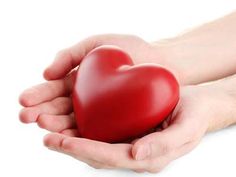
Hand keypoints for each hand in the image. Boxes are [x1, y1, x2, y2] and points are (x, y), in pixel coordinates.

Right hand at [19, 34, 168, 128]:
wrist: (162, 62)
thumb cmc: (132, 49)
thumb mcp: (96, 43)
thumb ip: (70, 54)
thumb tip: (46, 73)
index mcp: (80, 80)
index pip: (54, 90)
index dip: (38, 95)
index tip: (24, 100)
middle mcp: (87, 98)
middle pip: (60, 109)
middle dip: (41, 113)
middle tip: (26, 117)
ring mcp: (99, 112)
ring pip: (73, 122)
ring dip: (56, 125)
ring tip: (42, 124)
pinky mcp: (113, 124)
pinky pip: (94, 131)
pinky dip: (79, 135)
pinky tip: (66, 137)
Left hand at [35, 82, 234, 172]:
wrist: (198, 105)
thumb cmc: (194, 116)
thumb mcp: (186, 129)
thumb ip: (164, 144)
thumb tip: (136, 155)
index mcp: (147, 156)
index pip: (110, 157)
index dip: (85, 150)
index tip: (62, 140)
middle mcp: (133, 152)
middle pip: (96, 153)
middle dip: (70, 146)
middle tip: (46, 135)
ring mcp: (128, 142)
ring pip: (94, 143)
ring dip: (70, 137)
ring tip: (48, 128)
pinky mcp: (125, 130)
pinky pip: (100, 131)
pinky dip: (82, 127)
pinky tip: (68, 119)